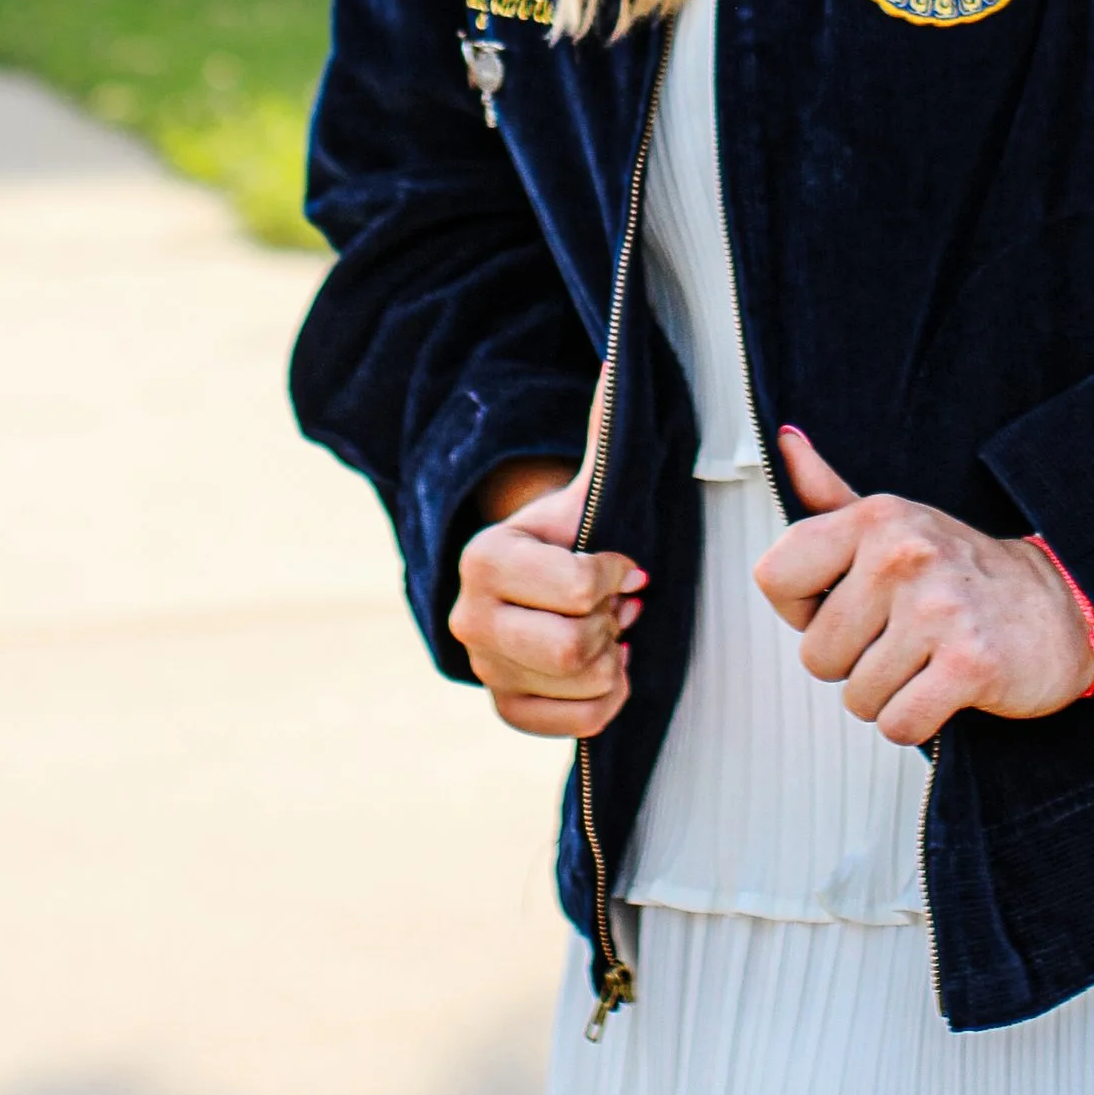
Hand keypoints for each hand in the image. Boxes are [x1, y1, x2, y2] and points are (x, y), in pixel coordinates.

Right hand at [451, 458, 646, 738]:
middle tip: (618, 604)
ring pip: (580, 685)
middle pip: (574, 648)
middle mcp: (469, 617)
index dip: (618, 576)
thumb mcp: (584, 488)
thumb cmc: (570, 531)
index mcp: (485, 557)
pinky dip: (607, 700)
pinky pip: (577, 726)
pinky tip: (607, 668)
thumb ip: (603, 433)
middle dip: (612, 624)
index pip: (579, 587)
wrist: (538, 577)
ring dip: (614, 658)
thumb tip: (618, 368)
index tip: (624, 564)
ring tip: (608, 630)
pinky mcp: (505, 707)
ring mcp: (484, 669)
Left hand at [753, 427, 1093, 747]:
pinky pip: (898, 724)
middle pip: (817, 654)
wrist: (1059, 607)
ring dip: (887, 695)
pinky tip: (942, 689)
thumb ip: (832, 494)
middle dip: (853, 663)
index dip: (802, 609)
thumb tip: (786, 442)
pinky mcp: (969, 663)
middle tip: (901, 638)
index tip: (845, 606)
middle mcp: (903, 554)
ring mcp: (938, 608)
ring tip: (925, 660)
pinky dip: (916, 723)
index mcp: (876, 518)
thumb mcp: (896, 522)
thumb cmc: (964, 572)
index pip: (775, 578)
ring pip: (857, 697)